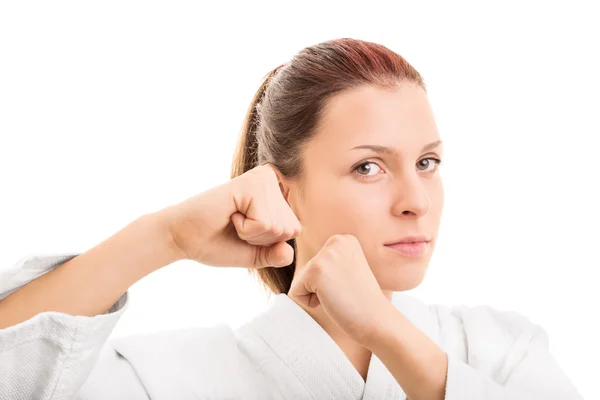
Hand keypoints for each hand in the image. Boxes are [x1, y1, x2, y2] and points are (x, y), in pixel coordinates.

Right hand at [162, 164, 301, 268]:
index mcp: (275, 193)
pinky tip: (230, 215)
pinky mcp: (252, 183)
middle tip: (236, 226)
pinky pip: (265, 223)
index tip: (243, 231)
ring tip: (232, 220)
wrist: (183, 237)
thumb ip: (277, 254)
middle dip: (261, 239)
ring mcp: (263, 179)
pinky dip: (245, 230)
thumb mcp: (256, 254)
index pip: (294, 231)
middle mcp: (272, 180)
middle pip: (290, 230)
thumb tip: (288, 251)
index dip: (267, 243)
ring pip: (279, 228)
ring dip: (252, 234)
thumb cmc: (216, 242)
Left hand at [288, 234, 390, 344]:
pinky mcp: (316, 271)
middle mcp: (336, 241)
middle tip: (345, 292)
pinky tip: (332, 300)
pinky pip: (295, 292)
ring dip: (316, 295)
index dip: (328, 282)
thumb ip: (330, 262)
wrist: (377, 320)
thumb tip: (306, 264)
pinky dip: (310, 302)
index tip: (348, 285)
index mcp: (344, 240)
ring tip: (340, 296)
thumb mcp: (348, 270)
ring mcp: (326, 255)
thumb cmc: (362, 302)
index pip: (316, 263)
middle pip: (306, 270)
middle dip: (321, 288)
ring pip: (300, 281)